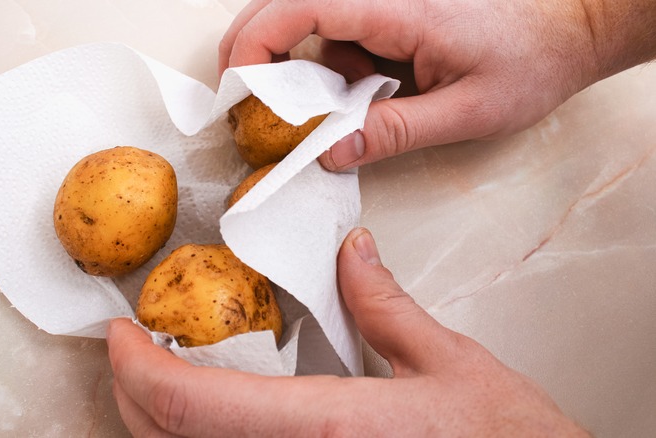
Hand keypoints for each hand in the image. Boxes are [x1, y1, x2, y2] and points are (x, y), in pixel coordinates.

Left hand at [107, 228, 588, 436]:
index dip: (136, 367)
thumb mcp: (450, 366)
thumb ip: (387, 306)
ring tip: (161, 376)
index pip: (193, 402)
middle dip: (131, 393)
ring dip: (156, 421)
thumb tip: (354, 254)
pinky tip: (212, 414)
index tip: (119, 334)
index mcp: (326, 428)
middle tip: (132, 348)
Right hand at [218, 0, 653, 170]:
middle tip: (238, 99)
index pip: (304, 8)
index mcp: (398, 7)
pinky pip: (337, 37)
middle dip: (253, 49)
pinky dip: (327, 71)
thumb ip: (394, 131)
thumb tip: (329, 154)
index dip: (256, 43)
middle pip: (288, 4)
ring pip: (309, 24)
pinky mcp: (388, 16)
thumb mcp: (465, 111)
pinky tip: (351, 99)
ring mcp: (383, 5)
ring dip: (294, 68)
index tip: (235, 85)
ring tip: (307, 114)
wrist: (571, 28)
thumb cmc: (530, 60)